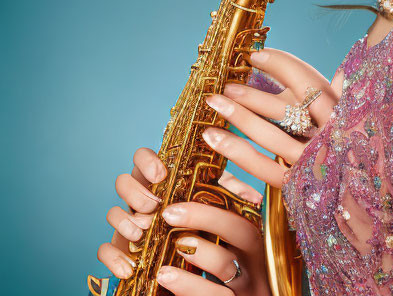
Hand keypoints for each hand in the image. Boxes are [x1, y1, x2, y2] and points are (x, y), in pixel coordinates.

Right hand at [97, 147, 269, 294]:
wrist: (195, 270)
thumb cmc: (210, 230)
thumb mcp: (222, 212)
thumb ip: (232, 198)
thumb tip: (252, 193)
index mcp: (164, 182)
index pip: (146, 158)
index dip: (147, 160)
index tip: (161, 173)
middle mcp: (143, 199)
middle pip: (124, 181)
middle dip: (136, 192)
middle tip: (153, 204)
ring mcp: (130, 224)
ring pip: (112, 212)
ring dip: (124, 221)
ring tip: (142, 232)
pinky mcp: (122, 251)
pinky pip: (105, 250)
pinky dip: (113, 257)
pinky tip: (129, 267)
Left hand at [202, 48, 338, 188]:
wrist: (362, 195)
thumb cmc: (345, 142)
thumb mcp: (344, 111)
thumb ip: (331, 89)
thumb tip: (322, 65)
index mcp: (345, 114)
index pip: (312, 85)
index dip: (283, 66)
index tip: (256, 55)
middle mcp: (331, 139)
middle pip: (289, 111)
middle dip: (254, 94)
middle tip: (227, 84)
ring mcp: (314, 163)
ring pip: (273, 138)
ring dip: (240, 118)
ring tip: (214, 103)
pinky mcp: (298, 184)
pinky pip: (264, 168)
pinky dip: (238, 153)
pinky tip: (215, 139)